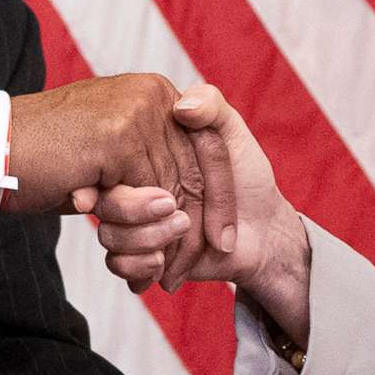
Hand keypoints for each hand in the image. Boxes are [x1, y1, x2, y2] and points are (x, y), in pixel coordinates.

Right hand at [3, 75, 234, 279]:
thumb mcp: (106, 156)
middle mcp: (152, 94)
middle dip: (198, 226)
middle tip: (188, 270)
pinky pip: (145, 196)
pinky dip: (141, 234)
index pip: (207, 147)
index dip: (219, 196)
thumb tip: (180, 201)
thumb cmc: (44, 159)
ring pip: (172, 189)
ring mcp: (135, 111)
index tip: (220, 239)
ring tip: (160, 274)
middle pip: (200, 169)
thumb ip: (144, 165)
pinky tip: (138, 263)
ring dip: (166, 239)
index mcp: (154, 93)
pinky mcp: (116, 136)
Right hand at [89, 87, 309, 329]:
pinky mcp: (139, 251)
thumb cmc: (248, 175)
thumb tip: (182, 107)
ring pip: (110, 234)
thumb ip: (210, 104)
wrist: (264, 229)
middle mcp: (133, 182)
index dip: (128, 181)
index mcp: (144, 152)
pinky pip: (118, 263)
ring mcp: (134, 218)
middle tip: (181, 220)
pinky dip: (140, 267)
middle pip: (111, 200)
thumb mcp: (231, 130)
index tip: (128, 194)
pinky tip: (163, 269)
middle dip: (141, 215)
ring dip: (147, 241)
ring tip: (181, 236)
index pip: (124, 164)